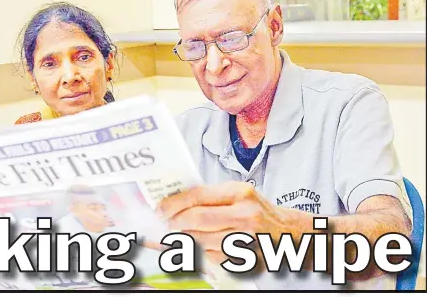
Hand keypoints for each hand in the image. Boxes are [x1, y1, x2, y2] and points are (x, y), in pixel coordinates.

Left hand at [157, 181, 312, 266]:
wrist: (290, 233)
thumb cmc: (260, 210)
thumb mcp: (240, 194)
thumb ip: (212, 196)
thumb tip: (177, 202)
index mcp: (241, 193)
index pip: (198, 196)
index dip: (174, 203)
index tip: (161, 208)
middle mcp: (244, 214)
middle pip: (196, 219)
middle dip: (174, 222)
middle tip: (164, 221)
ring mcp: (245, 238)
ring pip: (200, 240)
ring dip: (183, 238)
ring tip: (176, 233)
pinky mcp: (244, 258)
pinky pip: (210, 256)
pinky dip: (197, 251)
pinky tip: (193, 245)